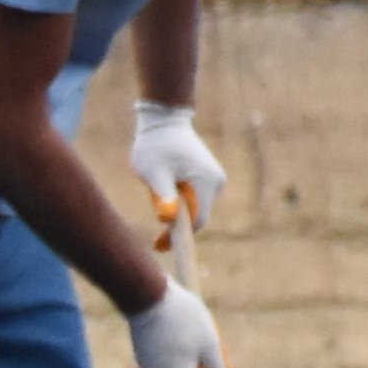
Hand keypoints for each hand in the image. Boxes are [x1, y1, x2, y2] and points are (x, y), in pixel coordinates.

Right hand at [124, 285, 234, 367]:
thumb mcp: (210, 341)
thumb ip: (218, 367)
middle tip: (213, 355)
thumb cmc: (184, 320)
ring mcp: (148, 367)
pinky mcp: (142, 355)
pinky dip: (172, 356)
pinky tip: (178, 333)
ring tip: (194, 337)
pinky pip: (162, 363)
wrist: (149, 297)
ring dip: (186, 364)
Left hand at [131, 102, 230, 227]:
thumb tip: (168, 219)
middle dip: (173, 221)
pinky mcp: (208, 177)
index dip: (177, 237)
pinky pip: (192, 197)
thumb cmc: (155, 145)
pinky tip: (163, 181)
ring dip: (174, 207)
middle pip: (195, 216)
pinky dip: (177, 198)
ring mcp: (214, 179)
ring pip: (193, 207)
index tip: (158, 246)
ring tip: (155, 186)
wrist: (164, 120)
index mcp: (206, 182)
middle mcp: (216, 182)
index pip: (196, 222)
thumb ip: (162, 196)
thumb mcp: (153, 172)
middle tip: (151, 211)